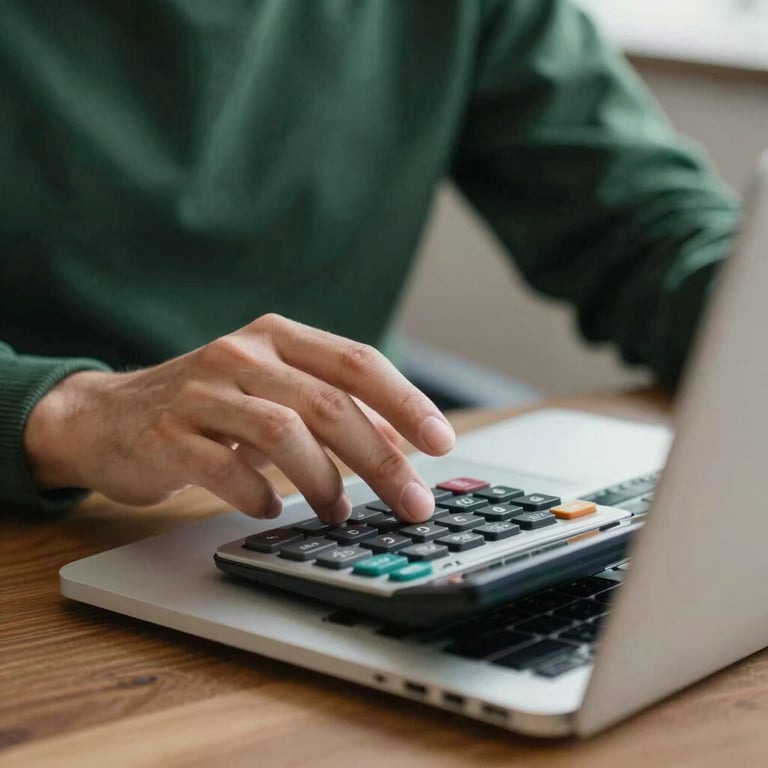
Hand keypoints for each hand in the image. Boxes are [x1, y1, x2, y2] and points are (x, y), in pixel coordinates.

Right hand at [24, 314, 454, 522]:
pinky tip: (271, 507)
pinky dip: (260, 496)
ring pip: (285, 434)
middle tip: (412, 502)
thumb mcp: (272, 392)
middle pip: (331, 405)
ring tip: (338, 512)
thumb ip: (331, 410)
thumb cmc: (208, 407)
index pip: (358, 362)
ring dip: (324, 483)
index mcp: (278, 338)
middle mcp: (242, 354)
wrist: (107, 417)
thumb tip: (400, 447)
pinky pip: (228, 470)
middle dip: (381, 460)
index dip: (406, 402)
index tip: (441, 442)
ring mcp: (202, 391)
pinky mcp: (168, 434)